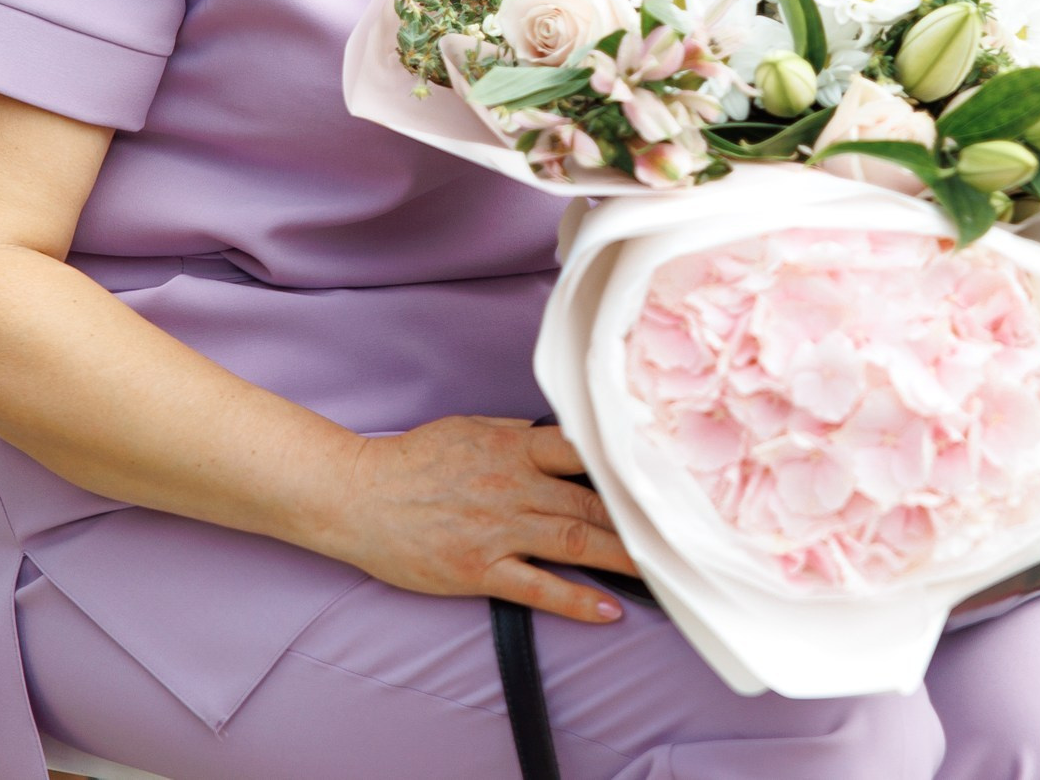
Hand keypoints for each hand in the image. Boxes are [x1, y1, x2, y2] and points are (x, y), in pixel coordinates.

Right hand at [315, 416, 637, 624]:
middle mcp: (514, 486)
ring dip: (624, 557)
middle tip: (682, 532)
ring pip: (576, 541)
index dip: (628, 464)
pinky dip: (576, 599)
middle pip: (593, 500)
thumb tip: (561, 437)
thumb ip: (519, 434)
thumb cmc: (413, 460)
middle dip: (640, 517)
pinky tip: (607, 610)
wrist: (357, 495)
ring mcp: (498, 530)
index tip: (664, 476)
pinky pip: (538, 587)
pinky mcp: (479, 569)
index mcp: (514, 447)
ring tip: (664, 571)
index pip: (585, 450)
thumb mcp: (470, 428)